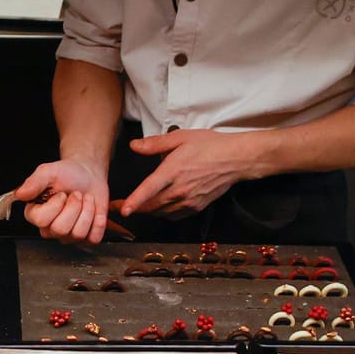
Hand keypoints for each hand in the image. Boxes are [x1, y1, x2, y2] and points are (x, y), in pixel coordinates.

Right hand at [15, 158, 109, 242]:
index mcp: (35, 214)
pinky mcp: (86, 239)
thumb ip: (34, 182)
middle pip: (61, 229)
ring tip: (85, 199)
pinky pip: (94, 238)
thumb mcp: (48, 172)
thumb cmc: (67, 173)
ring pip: (78, 234)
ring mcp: (68, 236)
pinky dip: (98, 221)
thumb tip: (20, 194)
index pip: (41, 220)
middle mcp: (49, 229)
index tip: (62, 194)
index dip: (56, 205)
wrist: (88, 175)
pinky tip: (93, 210)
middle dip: (74, 207)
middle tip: (76, 195)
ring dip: (87, 211)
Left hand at [118, 129, 258, 217]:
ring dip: (147, 211)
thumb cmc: (210, 145)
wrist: (236, 159)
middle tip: (118, 207)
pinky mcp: (196, 207)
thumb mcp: (181, 137)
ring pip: (161, 212)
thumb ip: (155, 143)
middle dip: (133, 208)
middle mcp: (180, 189)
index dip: (134, 201)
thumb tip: (134, 146)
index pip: (149, 190)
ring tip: (137, 206)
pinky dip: (162, 213)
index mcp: (173, 171)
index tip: (122, 210)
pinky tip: (159, 206)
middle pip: (151, 206)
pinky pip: (173, 216)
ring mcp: (189, 201)